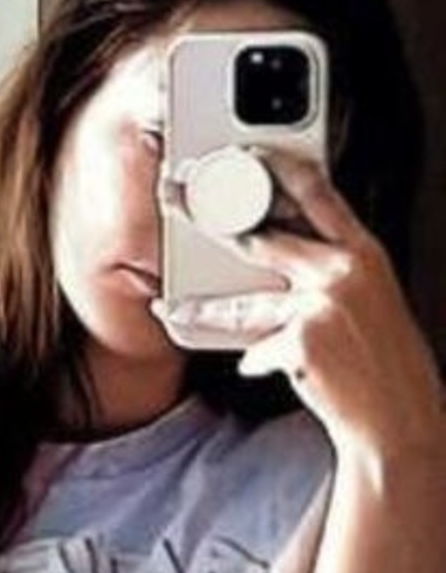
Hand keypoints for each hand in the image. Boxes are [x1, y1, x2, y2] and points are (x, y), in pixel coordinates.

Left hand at [157, 151, 444, 466]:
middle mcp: (344, 271)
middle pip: (261, 237)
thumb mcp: (369, 301)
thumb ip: (330, 271)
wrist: (398, 418)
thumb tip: (276, 250)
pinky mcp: (301, 342)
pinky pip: (257, 350)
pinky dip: (258, 362)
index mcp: (364, 253)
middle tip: (175, 202)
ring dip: (203, 308)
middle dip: (209, 221)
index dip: (277, 167)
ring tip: (172, 306)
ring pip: (244, 302)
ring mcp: (321, 306)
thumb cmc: (383, 362)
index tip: (244, 154)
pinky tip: (262, 368)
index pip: (316, 192)